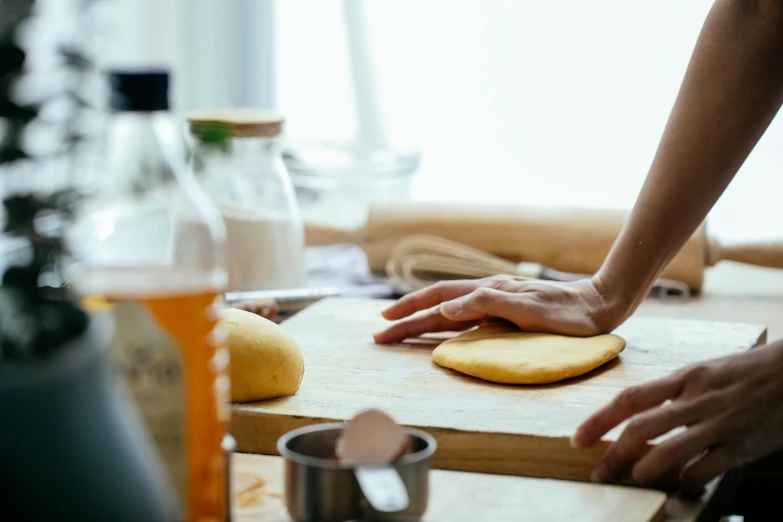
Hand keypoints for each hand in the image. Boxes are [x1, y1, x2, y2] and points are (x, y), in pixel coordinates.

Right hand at [374, 275, 620, 343]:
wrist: (599, 306)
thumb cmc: (568, 312)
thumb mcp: (529, 309)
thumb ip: (487, 303)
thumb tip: (446, 307)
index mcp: (489, 292)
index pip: (439, 300)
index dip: (411, 311)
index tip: (385, 324)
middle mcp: (487, 295)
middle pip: (437, 306)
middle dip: (407, 319)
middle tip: (378, 334)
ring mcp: (495, 302)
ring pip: (448, 310)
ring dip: (421, 320)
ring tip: (398, 328)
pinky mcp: (505, 312)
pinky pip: (464, 317)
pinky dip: (443, 322)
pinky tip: (439, 325)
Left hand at [571, 341, 782, 490]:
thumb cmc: (747, 371)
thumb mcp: (705, 371)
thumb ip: (674, 392)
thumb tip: (640, 416)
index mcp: (685, 377)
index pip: (630, 398)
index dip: (599, 420)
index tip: (578, 438)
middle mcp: (697, 399)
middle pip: (642, 428)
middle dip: (613, 454)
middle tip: (598, 473)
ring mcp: (720, 423)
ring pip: (670, 451)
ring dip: (645, 470)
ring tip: (633, 480)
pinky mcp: (745, 445)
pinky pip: (708, 468)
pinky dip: (688, 480)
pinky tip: (680, 485)